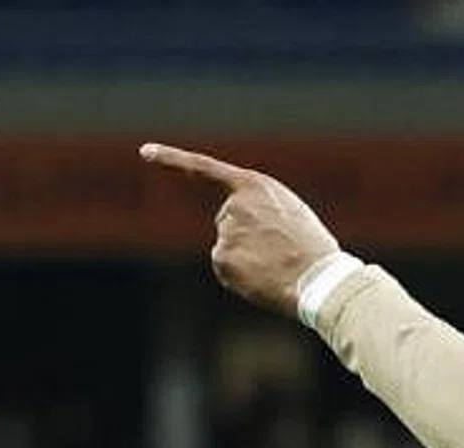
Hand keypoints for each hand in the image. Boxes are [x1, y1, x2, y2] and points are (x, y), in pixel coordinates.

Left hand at [140, 142, 340, 316]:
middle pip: (227, 220)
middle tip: (280, 250)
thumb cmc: (313, 249)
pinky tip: (263, 278)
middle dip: (247, 235)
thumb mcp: (291, 214)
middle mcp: (233, 204)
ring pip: (228, 247)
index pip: (204, 168)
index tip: (145, 152)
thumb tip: (242, 234)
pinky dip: (241, 277)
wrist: (319, 278)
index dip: (172, 159)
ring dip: (248, 258)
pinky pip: (226, 269)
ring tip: (278, 265)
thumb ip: (260, 210)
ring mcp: (225, 231)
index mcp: (254, 185)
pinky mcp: (221, 256)